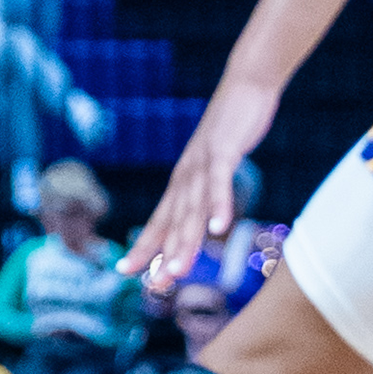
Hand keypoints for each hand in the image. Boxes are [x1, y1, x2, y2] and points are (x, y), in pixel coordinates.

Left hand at [119, 78, 280, 285]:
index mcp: (181, 183)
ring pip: (191, 208)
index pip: (159, 221)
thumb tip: (205, 219)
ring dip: (186, 240)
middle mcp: (184, 176)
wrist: (245, 88)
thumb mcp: (215, 167)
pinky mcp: (223, 151)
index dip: (144, 247)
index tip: (127, 271)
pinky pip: (220, 182)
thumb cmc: (230, 132)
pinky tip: (219, 227)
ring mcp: (201, 163)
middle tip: (153, 285)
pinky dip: (219, 204)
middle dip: (162, 254)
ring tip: (179, 269)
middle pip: (171, 221)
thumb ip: (208, 192)